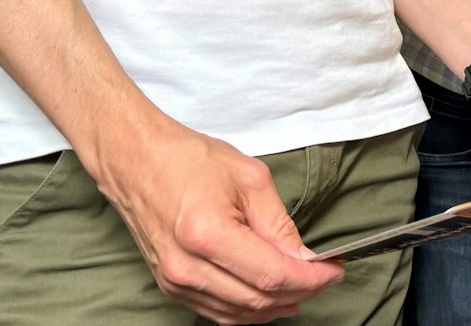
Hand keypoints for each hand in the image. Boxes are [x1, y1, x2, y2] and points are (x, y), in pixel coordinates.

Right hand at [86, 117, 341, 323]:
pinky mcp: (170, 285)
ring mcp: (175, 281)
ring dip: (276, 306)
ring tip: (304, 289)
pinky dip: (249, 310)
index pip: (273, 275)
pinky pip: (218, 312)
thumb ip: (279, 223)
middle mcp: (187, 267)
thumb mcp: (249, 177)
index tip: (334, 271)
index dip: (311, 278)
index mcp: (208, 235)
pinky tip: (269, 298)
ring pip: (239, 313)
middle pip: (258, 299)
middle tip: (324, 277)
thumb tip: (305, 257)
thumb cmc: (188, 160)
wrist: (135, 161)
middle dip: (300, 292)